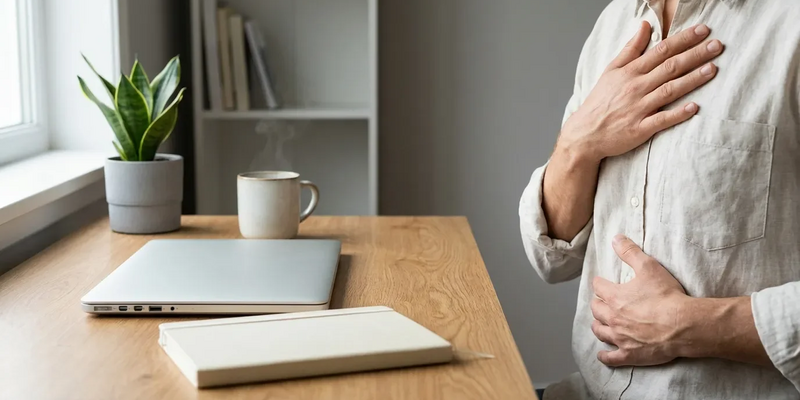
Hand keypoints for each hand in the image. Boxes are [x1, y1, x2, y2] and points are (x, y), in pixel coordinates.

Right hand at [558, 22, 723, 163]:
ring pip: (669, 90)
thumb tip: (645, 26)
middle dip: (695, 55)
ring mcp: (638, 109)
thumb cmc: (599, 102)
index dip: (683, 39)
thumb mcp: (611, 71)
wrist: (584, 134)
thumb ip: (630, 49)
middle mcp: (635, 88)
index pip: (661, 51)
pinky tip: (694, 107)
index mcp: (630, 72)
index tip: (703, 30)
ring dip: (692, 79)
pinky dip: (677, 114)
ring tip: (713, 69)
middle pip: (670, 67)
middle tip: (717, 45)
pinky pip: (662, 120)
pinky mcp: (640, 129)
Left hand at [590, 235, 689, 366]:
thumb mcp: (649, 267)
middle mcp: (612, 317)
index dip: (601, 283)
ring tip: (600, 324)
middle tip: (603, 303)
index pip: (598, 286)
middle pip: (596, 310)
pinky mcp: (629, 354)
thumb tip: (615, 238)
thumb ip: (630, 251)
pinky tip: (602, 355)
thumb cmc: (667, 295)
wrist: (682, 324)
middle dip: (598, 304)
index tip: (603, 283)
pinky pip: (611, 358)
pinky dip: (605, 356)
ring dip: (599, 326)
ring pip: (600, 332)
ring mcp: (619, 337)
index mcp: (614, 296)